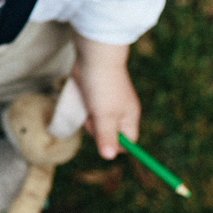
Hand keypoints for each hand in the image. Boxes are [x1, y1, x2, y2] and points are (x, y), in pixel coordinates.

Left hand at [71, 35, 140, 159]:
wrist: (93, 55)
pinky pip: (88, 110)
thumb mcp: (105, 116)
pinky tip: (82, 97)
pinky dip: (83, 108)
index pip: (127, 142)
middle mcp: (120, 111)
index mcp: (129, 117)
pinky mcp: (94, 95)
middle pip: (108, 135)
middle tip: (93, 115)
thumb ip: (107, 137)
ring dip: (87, 118)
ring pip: (95, 123)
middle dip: (96, 130)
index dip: (115, 145)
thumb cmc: (103, 86)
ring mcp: (106, 103)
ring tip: (87, 103)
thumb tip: (108, 157)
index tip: (102, 137)